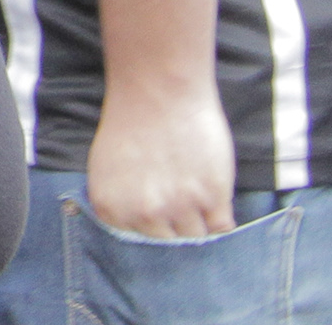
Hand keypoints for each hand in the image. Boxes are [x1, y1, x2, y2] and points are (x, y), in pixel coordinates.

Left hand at [84, 82, 234, 238]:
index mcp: (111, 208)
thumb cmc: (133, 121)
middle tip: (181, 193)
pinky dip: (221, 216)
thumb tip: (146, 224)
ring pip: (196, 235)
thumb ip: (123, 202)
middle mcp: (142, 214)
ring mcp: (178, 208)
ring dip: (200, 217)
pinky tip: (214, 194)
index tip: (159, 199)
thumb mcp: (108, 165)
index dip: (153, 218)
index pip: (140, 236)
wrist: (158, 91)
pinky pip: (222, 226)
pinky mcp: (211, 198)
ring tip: (196, 188)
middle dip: (176, 219)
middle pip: (170, 239)